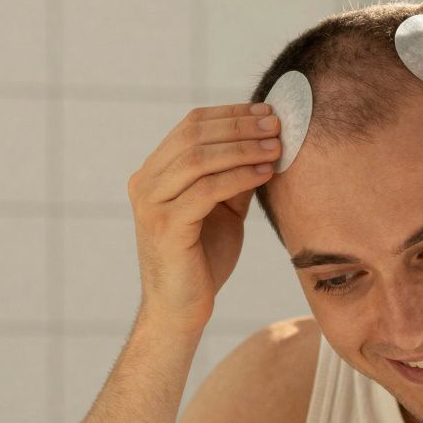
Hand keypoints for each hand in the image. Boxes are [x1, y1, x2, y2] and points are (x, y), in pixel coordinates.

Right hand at [127, 103, 280, 332]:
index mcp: (154, 173)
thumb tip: (267, 139)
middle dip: (240, 126)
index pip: (191, 125)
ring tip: (276, 146)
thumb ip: (234, 175)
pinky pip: (206, 190)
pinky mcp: (165, 227)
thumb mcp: (222, 208)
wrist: (181, 310)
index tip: (267, 112)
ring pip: (199, 159)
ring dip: (243, 148)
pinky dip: (239, 177)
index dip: (231, 113)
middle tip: (277, 124)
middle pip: (194, 135)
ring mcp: (151, 204)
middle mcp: (145, 183)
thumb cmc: (202, 260)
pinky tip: (264, 173)